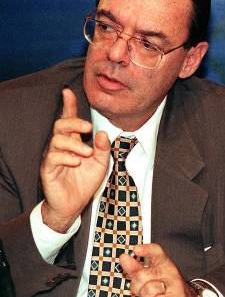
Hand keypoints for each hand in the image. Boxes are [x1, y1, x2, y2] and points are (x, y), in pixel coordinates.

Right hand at [40, 88, 110, 231]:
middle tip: (87, 127)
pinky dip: (66, 157)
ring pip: (57, 140)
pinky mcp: (48, 169)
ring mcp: (53, 157)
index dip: (68, 106)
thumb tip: (104, 133)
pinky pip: (53, 157)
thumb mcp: (101, 164)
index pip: (69, 120)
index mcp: (74, 142)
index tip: (68, 92)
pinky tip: (77, 161)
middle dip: (73, 122)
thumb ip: (103, 149)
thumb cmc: (85, 182)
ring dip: (75, 144)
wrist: (73, 205)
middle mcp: (62, 146)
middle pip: (61, 125)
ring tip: (87, 153)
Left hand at [120, 243, 208, 296]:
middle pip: (143, 274)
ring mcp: (174, 285)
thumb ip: (136, 268)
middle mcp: (169, 271)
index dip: (146, 249)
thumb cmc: (167, 289)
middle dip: (136, 286)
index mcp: (164, 263)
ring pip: (148, 289)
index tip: (136, 249)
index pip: (156, 251)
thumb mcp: (151, 277)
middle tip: (140, 289)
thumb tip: (124, 258)